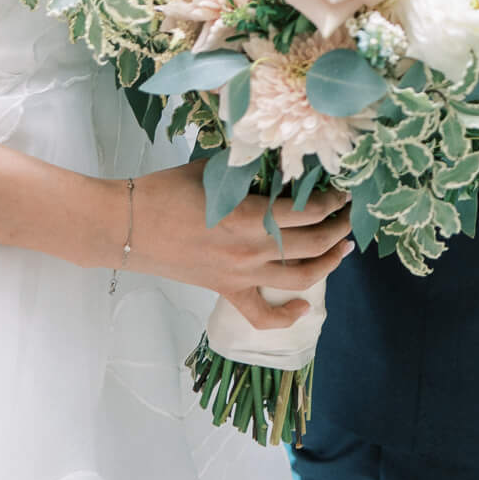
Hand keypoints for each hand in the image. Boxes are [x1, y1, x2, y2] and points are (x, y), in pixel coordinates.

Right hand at [125, 161, 354, 330]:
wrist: (129, 226)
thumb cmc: (167, 190)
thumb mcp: (213, 169)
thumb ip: (249, 170)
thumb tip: (280, 163)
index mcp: (251, 215)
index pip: (309, 211)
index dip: (333, 201)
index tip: (344, 190)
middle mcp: (253, 250)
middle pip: (313, 244)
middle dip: (339, 229)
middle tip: (349, 215)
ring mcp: (241, 275)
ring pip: (300, 279)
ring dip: (328, 263)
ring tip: (342, 249)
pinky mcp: (227, 291)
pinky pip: (262, 315)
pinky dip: (287, 316)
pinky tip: (304, 307)